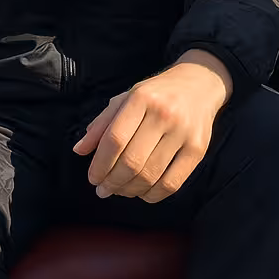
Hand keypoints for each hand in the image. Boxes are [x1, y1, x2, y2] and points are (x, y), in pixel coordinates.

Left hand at [73, 50, 232, 202]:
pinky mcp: (198, 149)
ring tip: (120, 191)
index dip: (99, 164)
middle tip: (103, 190)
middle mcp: (164, 113)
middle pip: (131, 161)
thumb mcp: (127, 98)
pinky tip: (143, 193)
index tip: (93, 178)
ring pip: (150, 175)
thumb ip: (102, 123)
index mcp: (141, 98)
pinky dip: (153, 195)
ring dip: (129, 191)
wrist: (199, 83)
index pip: (114, 139)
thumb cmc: (156, 94)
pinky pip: (172, 183)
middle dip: (112, 182)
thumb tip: (79, 150)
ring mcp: (184, 132)